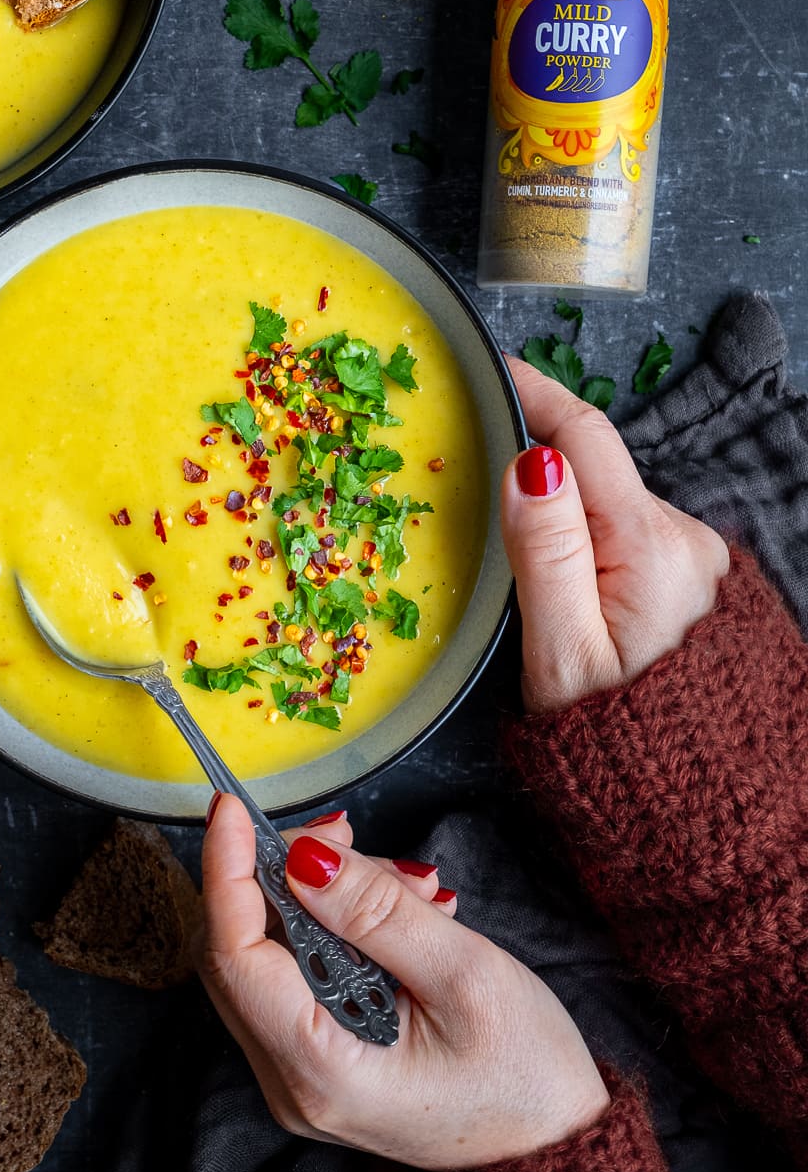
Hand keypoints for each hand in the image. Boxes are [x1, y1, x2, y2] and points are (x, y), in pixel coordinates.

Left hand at [197, 801, 608, 1171]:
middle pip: (242, 951)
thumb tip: (306, 857)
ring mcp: (301, 1080)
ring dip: (324, 901)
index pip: (234, 954)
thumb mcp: (465, 976)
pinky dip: (337, 931)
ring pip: (273, 958)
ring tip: (412, 887)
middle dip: (286, 877)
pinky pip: (301, 979)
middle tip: (346, 835)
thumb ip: (378, 913)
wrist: (559, 1159)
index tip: (234, 809)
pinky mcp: (322, 1066)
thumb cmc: (528, 1080)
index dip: (228, 870)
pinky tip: (400, 913)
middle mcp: (291, 1084)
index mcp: (318, 1072)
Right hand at [503, 358, 730, 713]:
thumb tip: (533, 462)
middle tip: (471, 469)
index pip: (585, 438)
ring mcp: (696, 564)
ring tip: (515, 558)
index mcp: (649, 545)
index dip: (535, 393)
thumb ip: (546, 553)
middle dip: (539, 470)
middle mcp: (685, 540)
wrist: (699, 804)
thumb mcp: (564, 654)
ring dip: (566, 521)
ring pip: (611, 512)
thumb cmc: (621, 743)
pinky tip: (566, 588)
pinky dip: (591, 549)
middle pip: (595, 474)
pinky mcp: (694, 588)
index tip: (491, 368)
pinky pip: (629, 544)